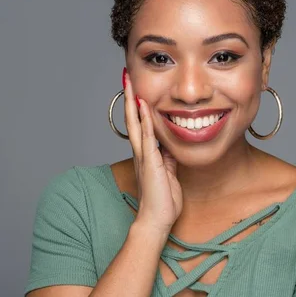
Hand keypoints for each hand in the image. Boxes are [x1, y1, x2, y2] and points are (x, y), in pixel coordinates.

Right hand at [124, 75, 182, 233]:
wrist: (157, 220)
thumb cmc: (163, 202)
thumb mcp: (169, 175)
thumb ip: (167, 160)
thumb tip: (169, 147)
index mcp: (146, 155)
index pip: (140, 125)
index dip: (137, 107)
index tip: (136, 90)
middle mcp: (141, 152)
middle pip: (132, 119)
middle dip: (130, 98)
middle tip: (126, 77)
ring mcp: (144, 156)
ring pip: (135, 123)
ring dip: (132, 102)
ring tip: (128, 82)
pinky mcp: (150, 162)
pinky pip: (146, 137)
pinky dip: (144, 120)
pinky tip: (143, 105)